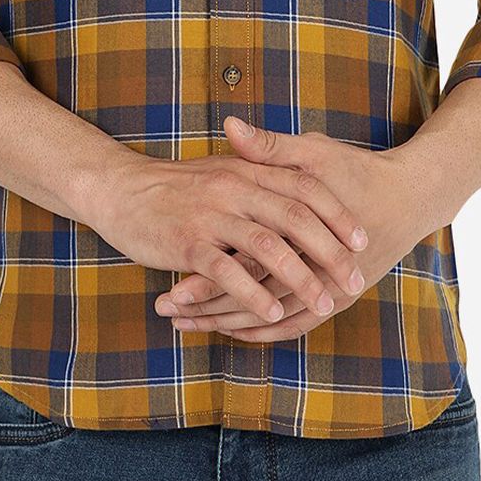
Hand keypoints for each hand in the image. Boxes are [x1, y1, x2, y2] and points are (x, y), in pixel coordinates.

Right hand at [92, 133, 369, 324]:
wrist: (119, 187)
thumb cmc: (176, 185)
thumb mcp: (222, 170)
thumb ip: (260, 176)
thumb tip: (303, 188)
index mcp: (246, 170)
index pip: (303, 187)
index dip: (336, 213)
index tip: (361, 239)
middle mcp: (234, 187)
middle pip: (294, 216)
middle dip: (329, 250)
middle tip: (354, 278)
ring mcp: (210, 214)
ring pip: (267, 245)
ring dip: (300, 276)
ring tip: (326, 302)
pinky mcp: (186, 242)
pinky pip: (226, 270)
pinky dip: (253, 292)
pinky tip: (274, 310)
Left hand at [153, 117, 444, 341]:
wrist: (409, 200)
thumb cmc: (356, 171)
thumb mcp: (314, 153)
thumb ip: (269, 147)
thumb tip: (228, 125)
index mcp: (304, 238)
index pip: (245, 267)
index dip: (206, 278)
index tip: (169, 288)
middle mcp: (317, 273)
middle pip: (253, 300)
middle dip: (208, 308)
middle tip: (166, 312)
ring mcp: (329, 291)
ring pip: (269, 319)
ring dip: (226, 323)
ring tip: (184, 324)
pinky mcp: (336, 298)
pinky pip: (292, 325)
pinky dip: (258, 329)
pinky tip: (229, 329)